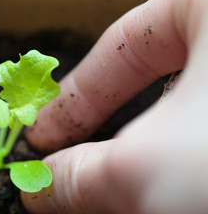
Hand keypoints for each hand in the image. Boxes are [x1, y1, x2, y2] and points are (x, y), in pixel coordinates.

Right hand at [22, 0, 207, 212]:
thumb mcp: (143, 168)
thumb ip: (81, 173)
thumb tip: (39, 184)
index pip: (123, 41)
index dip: (76, 92)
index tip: (44, 136)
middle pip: (156, 75)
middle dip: (110, 125)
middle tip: (75, 164)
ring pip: (189, 107)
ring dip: (149, 148)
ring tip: (121, 187)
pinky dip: (183, 157)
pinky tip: (171, 188)